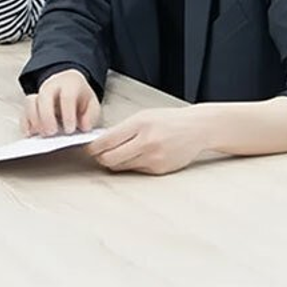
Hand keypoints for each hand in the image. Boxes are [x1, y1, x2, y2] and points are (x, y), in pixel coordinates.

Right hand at [22, 69, 100, 135]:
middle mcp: (52, 87)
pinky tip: (30, 134)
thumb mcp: (92, 104)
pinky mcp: (31, 105)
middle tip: (52, 133)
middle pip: (44, 97)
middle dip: (47, 116)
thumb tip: (84, 127)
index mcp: (70, 85)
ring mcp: (39, 94)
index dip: (68, 114)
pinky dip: (25, 124)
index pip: (67, 97)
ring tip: (42, 134)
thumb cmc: (80, 97)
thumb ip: (90, 115)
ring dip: (34, 120)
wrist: (68, 84)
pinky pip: (23, 112)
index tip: (70, 130)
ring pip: (30, 102)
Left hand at [87, 108, 206, 174]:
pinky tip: (139, 155)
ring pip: (121, 167)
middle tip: (99, 154)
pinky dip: (132, 165)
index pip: (107, 141)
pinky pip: (136, 170)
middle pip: (110, 159)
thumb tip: (101, 142)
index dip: (93, 147)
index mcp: (140, 124)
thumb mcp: (144, 116)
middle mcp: (146, 142)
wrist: (197, 128)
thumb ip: (123, 129)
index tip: (88, 148)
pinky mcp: (159, 170)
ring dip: (115, 162)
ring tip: (118, 153)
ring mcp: (154, 158)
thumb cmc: (169, 120)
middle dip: (101, 158)